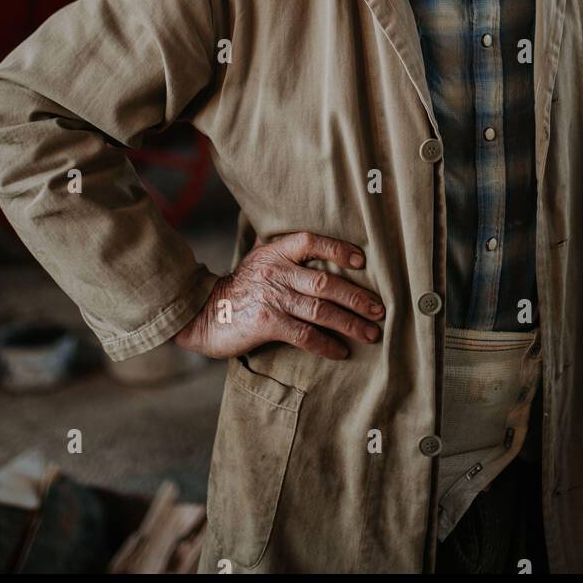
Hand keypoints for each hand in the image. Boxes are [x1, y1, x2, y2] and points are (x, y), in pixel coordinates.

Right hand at [174, 231, 383, 361]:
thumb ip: (277, 245)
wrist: (203, 313)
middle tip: (378, 309)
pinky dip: (326, 344)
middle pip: (324, 282)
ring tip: (370, 333)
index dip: (337, 248)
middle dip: (356, 296)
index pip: (311, 241)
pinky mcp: (267, 324)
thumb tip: (298, 230)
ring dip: (349, 323)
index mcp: (274, 252)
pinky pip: (305, 334)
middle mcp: (275, 271)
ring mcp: (272, 297)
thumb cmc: (238, 287)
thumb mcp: (255, 258)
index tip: (361, 260)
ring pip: (320, 310)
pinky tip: (341, 351)